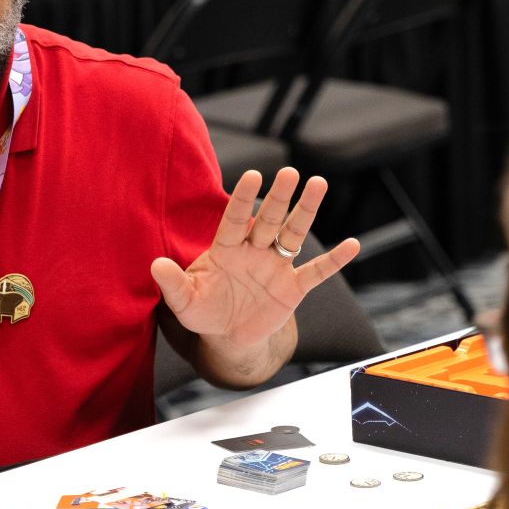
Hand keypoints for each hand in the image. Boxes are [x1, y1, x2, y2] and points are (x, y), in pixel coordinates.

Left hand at [151, 167, 359, 348]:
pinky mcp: (293, 288)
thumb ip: (172, 284)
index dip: (243, 199)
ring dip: (306, 211)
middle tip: (290, 172)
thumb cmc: (204, 312)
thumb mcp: (184, 302)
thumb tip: (155, 266)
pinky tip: (352, 245)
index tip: (252, 176)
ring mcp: (276, 267)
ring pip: (293, 234)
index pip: (235, 219)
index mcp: (226, 249)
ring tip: (318, 184)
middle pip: (269, 219)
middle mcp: (254, 251)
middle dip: (279, 197)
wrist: (228, 336)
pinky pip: (316, 271)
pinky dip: (334, 260)